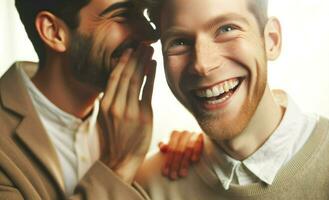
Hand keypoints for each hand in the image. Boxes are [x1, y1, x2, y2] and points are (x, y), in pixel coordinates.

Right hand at [98, 45, 155, 183]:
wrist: (120, 160)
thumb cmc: (113, 138)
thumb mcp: (104, 118)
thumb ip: (109, 100)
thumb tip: (116, 83)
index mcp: (104, 104)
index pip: (115, 76)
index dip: (123, 61)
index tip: (130, 50)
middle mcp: (116, 105)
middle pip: (127, 75)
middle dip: (136, 57)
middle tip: (143, 44)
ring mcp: (130, 111)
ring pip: (137, 80)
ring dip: (144, 63)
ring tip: (149, 50)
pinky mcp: (144, 116)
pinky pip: (148, 91)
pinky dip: (151, 77)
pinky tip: (153, 66)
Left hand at [159, 131, 203, 179]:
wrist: (197, 140)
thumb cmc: (181, 145)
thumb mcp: (172, 146)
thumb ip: (165, 146)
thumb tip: (163, 148)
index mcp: (175, 134)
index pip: (170, 149)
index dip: (167, 161)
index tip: (165, 173)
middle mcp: (184, 132)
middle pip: (178, 150)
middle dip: (175, 165)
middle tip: (173, 176)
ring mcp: (194, 134)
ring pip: (188, 148)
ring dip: (185, 162)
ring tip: (182, 174)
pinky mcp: (202, 136)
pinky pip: (199, 144)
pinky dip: (196, 152)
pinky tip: (193, 160)